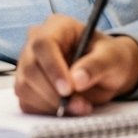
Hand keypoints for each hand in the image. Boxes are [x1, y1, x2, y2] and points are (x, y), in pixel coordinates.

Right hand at [16, 15, 137, 115]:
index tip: (68, 89)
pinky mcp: (27, 85)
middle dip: (54, 93)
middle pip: (30, 68)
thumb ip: (95, 66)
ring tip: (79, 106)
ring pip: (25, 87)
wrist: (106, 72)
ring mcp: (28, 64)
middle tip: (79, 105)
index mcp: (56, 26)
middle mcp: (36, 43)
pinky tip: (66, 109)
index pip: (43, 44)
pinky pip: (27, 102)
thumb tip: (77, 80)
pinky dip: (46, 111)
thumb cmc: (108, 58)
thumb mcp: (111, 57)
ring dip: (51, 104)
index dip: (52, 68)